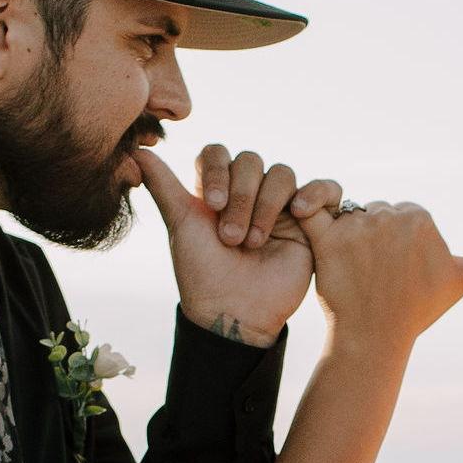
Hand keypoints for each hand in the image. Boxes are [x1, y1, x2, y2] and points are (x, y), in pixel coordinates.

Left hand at [137, 144, 343, 346]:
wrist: (234, 312)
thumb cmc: (203, 274)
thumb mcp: (181, 225)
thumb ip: (163, 186)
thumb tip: (136, 150)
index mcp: (218, 189)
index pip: (219, 153)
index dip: (217, 171)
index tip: (212, 203)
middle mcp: (250, 193)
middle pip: (251, 161)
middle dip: (241, 197)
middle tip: (231, 238)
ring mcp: (281, 206)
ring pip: (282, 173)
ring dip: (266, 205)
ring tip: (253, 242)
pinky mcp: (310, 222)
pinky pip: (325, 188)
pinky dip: (315, 192)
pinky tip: (298, 213)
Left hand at [297, 201, 462, 348]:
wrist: (374, 339)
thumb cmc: (416, 311)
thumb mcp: (460, 282)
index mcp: (420, 217)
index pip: (403, 214)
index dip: (397, 241)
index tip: (396, 268)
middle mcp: (390, 215)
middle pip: (375, 212)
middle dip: (373, 236)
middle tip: (374, 272)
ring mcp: (357, 226)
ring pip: (348, 214)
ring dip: (346, 234)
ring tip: (352, 269)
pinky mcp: (326, 237)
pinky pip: (310, 207)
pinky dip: (304, 203)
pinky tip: (302, 211)